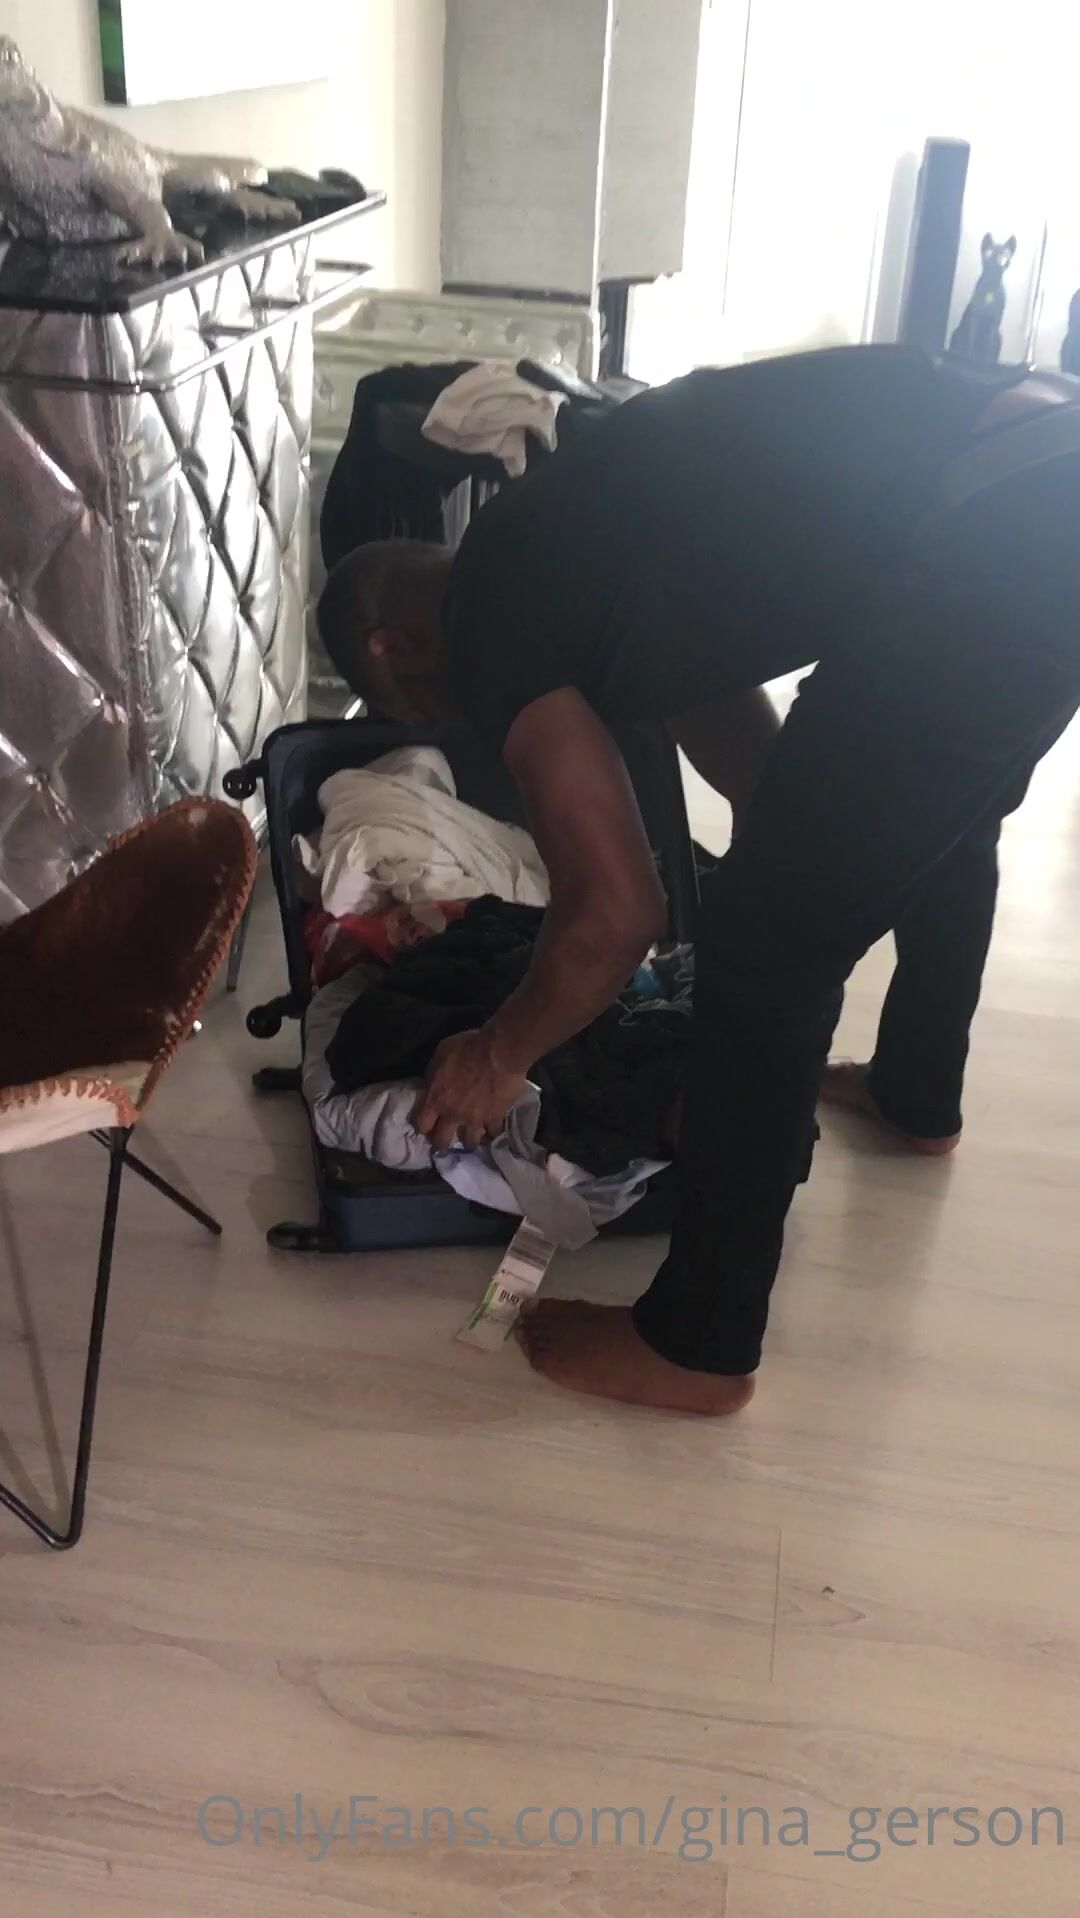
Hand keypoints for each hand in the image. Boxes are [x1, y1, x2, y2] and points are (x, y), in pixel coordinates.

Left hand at [413, 1029, 527, 1150]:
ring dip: (469, 1140)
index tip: (427, 1126)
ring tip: (472, 1138)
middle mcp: (453, 1115)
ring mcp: (475, 1119)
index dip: (423, 1127)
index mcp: (436, 1099)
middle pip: (442, 1141)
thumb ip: (433, 1074)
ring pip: (470, 1142)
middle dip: (442, 1144)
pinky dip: (492, 1131)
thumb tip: (431, 1085)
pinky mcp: (496, 1118)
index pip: (422, 1125)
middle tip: (445, 1141)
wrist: (499, 1052)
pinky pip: (493, 1132)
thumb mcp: (440, 1054)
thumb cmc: (467, 1048)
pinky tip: (493, 1128)